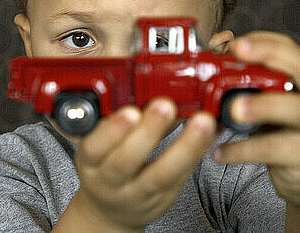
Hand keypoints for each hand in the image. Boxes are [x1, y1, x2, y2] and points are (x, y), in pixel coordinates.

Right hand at [64, 98, 216, 231]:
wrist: (109, 210)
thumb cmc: (104, 167)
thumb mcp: (99, 146)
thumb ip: (119, 120)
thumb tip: (146, 87)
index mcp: (89, 161)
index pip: (94, 147)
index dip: (112, 130)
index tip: (130, 111)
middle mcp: (109, 182)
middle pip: (126, 161)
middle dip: (149, 132)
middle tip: (166, 105)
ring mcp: (136, 194)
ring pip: (161, 175)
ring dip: (184, 146)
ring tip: (202, 121)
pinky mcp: (162, 200)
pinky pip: (181, 177)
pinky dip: (197, 153)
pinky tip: (210, 135)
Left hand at [214, 32, 299, 206]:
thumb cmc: (286, 134)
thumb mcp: (274, 105)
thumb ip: (253, 86)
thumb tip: (213, 64)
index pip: (293, 51)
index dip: (265, 42)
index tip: (235, 42)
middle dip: (269, 56)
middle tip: (238, 54)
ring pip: (294, 110)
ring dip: (261, 106)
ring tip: (232, 110)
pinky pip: (271, 150)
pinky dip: (241, 150)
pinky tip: (220, 152)